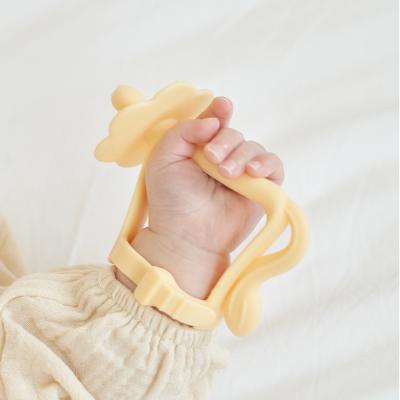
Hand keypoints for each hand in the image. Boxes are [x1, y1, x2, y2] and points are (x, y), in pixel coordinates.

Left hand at [120, 97, 283, 298]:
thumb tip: (213, 120)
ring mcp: (242, 173)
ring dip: (241, 156)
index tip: (222, 107)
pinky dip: (267, 164)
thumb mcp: (164, 159)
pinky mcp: (260, 188)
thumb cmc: (171, 200)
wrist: (185, 236)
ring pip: (253, 148)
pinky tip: (253, 172)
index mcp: (199, 147)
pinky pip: (274, 166)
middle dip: (225, 141)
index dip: (219, 111)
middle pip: (234, 134)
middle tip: (212, 158)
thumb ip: (183, 131)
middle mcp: (222, 157)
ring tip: (226, 173)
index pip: (214, 121)